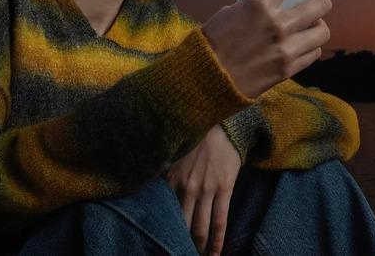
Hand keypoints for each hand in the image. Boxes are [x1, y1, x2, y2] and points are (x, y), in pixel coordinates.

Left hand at [165, 124, 240, 255]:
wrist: (222, 130)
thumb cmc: (196, 144)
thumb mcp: (174, 158)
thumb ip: (165, 178)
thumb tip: (151, 193)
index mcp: (171, 180)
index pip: (166, 214)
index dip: (164, 232)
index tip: (163, 245)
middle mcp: (187, 187)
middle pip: (182, 225)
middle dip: (180, 244)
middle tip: (179, 255)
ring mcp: (206, 190)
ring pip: (201, 228)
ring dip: (200, 248)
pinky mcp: (224, 190)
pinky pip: (220, 221)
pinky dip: (218, 241)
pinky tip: (216, 253)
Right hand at [201, 0, 337, 98]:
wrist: (206, 79)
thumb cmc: (213, 43)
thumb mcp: (229, 14)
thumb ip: (256, 7)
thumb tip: (276, 3)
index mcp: (258, 4)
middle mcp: (276, 24)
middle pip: (321, 4)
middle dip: (321, 2)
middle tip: (316, 4)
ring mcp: (285, 48)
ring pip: (322, 31)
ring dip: (317, 28)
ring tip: (307, 29)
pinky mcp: (288, 69)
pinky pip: (314, 53)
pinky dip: (309, 48)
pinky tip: (299, 47)